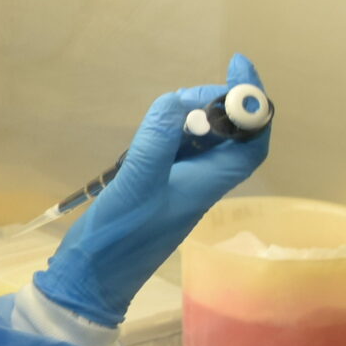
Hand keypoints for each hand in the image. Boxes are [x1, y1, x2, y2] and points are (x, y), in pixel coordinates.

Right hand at [38, 53, 270, 326]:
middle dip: (215, 106)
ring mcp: (179, 187)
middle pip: (230, 136)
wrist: (91, 279)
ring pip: (201, 142)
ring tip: (162, 114)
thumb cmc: (119, 236)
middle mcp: (201, 184)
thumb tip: (178, 101)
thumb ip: (160, 137)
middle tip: (184, 96)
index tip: (238, 66)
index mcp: (208, 184)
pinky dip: (167, 135)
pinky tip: (147, 134)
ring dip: (188, 119)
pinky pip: (175, 153)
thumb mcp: (138, 181)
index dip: (253, 103)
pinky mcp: (157, 191)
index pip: (251, 140)